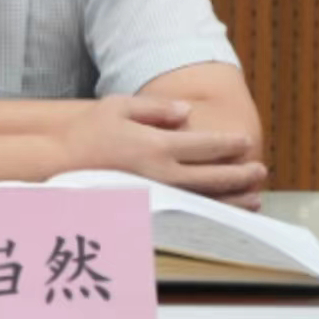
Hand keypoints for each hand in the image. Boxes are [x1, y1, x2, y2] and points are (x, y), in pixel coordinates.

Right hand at [61, 96, 269, 208]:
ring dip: (231, 199)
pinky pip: (185, 213)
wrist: (58, 160)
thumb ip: (157, 109)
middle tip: (260, 170)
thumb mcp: (120, 106)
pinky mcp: (146, 208)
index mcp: (154, 145)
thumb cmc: (89, 130)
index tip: (246, 141)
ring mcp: (153, 194)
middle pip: (210, 177)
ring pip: (202, 200)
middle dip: (239, 174)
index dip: (227, 143)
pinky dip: (208, 212)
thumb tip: (187, 112)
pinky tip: (222, 212)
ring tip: (255, 198)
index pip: (202, 145)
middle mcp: (158, 174)